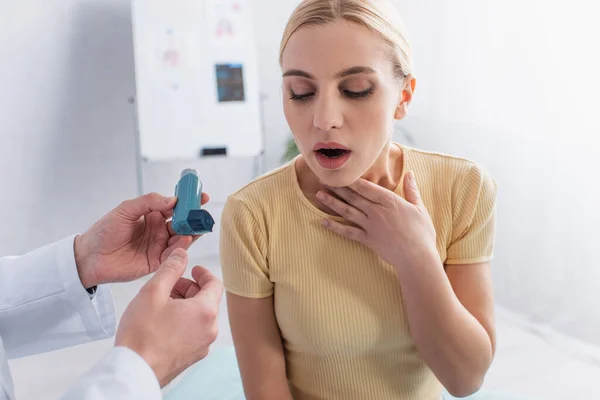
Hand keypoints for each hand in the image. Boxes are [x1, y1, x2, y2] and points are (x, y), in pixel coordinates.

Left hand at [74, 192, 209, 287]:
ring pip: (181, 238)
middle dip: (194, 218)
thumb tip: (172, 200)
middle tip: (202, 214)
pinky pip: (173, 255)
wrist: (89, 257)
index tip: (200, 196)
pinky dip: (181, 249)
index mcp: (151, 215)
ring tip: (195, 227)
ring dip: (190, 233)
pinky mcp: (157, 262)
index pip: (175, 206)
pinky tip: (184, 241)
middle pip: (182, 223)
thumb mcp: (125, 210)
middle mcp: (158, 230)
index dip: (188, 201)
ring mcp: (159, 246)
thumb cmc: (103, 232)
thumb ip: (148, 202)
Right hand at [115, 248, 222, 386]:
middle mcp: (209, 330)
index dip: (203, 273)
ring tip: (162, 304)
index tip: (191, 269)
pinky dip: (183, 321)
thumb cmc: (142, 334)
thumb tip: (181, 254)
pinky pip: (194, 332)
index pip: (215, 284)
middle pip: (207, 300)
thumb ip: (170, 269)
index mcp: (205, 312)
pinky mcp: (191, 357)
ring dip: (185, 305)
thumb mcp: (153, 292)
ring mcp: (202, 345)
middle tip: (169, 286)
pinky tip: (162, 322)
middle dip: (190, 289)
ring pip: (200, 317)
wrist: (134, 371)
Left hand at [317, 171, 437, 268]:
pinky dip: (335, 227)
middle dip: (338, 187)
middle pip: (354, 197)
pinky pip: (348, 232)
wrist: (417, 258)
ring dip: (332, 202)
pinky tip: (323, 222)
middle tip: (323, 179)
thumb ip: (412, 190)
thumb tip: (410, 173)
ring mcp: (370, 226)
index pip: (367, 187)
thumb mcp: (419, 208)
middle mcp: (377, 212)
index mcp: (390, 202)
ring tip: (319, 194)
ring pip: (348, 211)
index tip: (341, 172)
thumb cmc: (422, 233)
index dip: (352, 179)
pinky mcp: (367, 240)